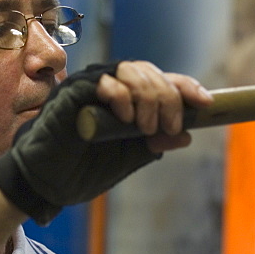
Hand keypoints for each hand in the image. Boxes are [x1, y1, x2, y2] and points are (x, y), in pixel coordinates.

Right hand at [0, 61, 211, 224]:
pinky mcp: (73, 92)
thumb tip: (186, 135)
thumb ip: (153, 145)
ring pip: (132, 71)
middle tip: (168, 126)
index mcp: (127, 101)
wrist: (47, 183)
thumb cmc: (83, 169)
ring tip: (145, 126)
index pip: (162, 82)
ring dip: (148, 96)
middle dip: (168, 98)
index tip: (207, 103)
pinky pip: (105, 81)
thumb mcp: (128, 159)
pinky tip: (126, 118)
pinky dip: (121, 96)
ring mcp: (91, 87)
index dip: (186, 88)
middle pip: (152, 73)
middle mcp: (111, 87)